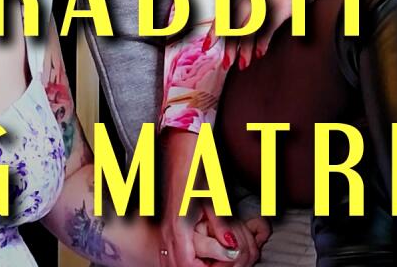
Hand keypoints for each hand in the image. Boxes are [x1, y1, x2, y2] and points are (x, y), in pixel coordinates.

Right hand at [160, 130, 266, 265]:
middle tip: (217, 263)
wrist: (181, 142)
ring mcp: (165, 226)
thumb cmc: (198, 164)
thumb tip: (231, 248)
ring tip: (209, 259)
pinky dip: (183, 257)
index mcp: (178, 225)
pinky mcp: (167, 221)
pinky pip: (169, 250)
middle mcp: (167, 229)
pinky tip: (199, 253)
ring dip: (189, 264)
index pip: (186, 265)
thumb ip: (222, 224)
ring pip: (170, 260)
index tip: (222, 262)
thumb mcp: (214, 194)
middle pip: (175, 266)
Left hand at [222, 0, 343, 70]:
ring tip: (242, 64)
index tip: (207, 46)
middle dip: (230, 46)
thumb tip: (230, 31)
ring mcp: (266, 1)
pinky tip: (259, 53)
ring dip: (246, 47)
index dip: (215, 31)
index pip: (225, 13)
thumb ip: (244, 9)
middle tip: (226, 63)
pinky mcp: (281, 6)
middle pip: (235, 24)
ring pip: (251, 28)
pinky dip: (264, 41)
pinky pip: (269, 26)